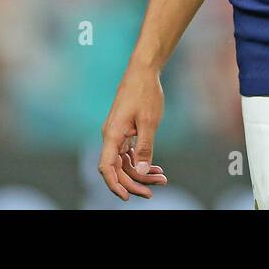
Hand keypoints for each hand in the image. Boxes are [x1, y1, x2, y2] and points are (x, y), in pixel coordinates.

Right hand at [98, 65, 169, 200]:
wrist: (143, 71)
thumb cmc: (145, 93)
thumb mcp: (149, 122)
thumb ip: (144, 147)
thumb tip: (141, 170)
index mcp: (112, 135)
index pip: (107, 168)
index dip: (115, 185)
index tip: (128, 197)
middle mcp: (111, 136)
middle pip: (118, 169)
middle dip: (135, 182)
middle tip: (154, 190)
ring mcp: (117, 134)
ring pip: (124, 162)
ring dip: (141, 172)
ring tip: (161, 178)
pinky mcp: (124, 131)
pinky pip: (129, 153)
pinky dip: (140, 161)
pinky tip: (155, 167)